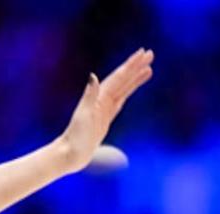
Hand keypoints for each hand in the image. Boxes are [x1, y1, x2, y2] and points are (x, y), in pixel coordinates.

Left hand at [58, 47, 153, 172]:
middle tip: (150, 54)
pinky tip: (131, 88)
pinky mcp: (105, 118)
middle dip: (135, 67)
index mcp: (98, 97)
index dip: (131, 65)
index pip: (118, 77)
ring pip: (123, 88)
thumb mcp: (84, 116)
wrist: (70, 154)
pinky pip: (120, 100)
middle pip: (122, 79)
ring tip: (148, 69)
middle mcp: (101, 99)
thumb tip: (93, 76)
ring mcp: (104, 108)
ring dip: (134, 78)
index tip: (142, 53)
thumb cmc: (76, 137)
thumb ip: (90, 96)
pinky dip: (127, 92)